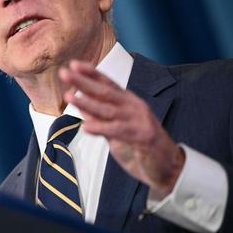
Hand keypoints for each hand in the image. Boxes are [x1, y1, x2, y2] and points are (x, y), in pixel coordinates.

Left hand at [59, 60, 183, 195]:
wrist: (167, 167)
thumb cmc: (141, 146)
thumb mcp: (116, 128)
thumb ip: (100, 116)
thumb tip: (80, 103)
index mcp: (128, 101)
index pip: (107, 82)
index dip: (90, 73)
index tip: (73, 65)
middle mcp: (133, 106)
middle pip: (105, 91)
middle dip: (83, 82)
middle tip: (65, 73)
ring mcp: (138, 120)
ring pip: (108, 109)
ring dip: (86, 103)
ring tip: (69, 97)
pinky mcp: (142, 137)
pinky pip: (118, 131)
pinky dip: (101, 128)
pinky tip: (87, 127)